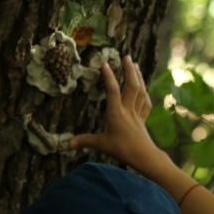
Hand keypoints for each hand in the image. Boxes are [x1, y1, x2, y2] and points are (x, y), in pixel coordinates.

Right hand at [71, 57, 163, 173]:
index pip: (113, 91)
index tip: (105, 64)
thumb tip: (67, 144)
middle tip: (127, 56)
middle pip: (131, 86)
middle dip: (129, 70)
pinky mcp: (143, 119)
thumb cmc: (123, 150)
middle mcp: (128, 110)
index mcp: (116, 114)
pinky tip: (143, 87)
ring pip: (141, 91)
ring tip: (135, 65)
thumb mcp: (102, 145)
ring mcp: (138, 113)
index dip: (109, 77)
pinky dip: (145, 93)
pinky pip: (146, 102)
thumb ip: (85, 141)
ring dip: (139, 77)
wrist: (145, 157)